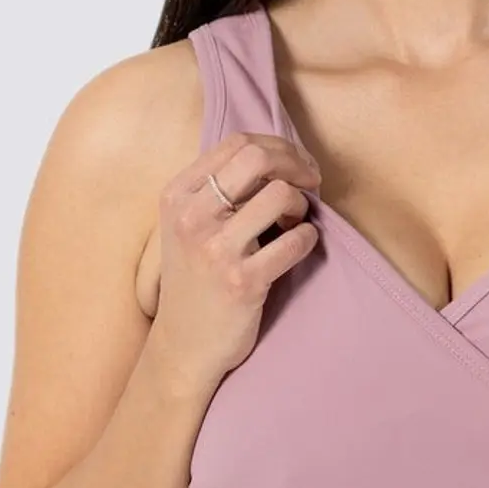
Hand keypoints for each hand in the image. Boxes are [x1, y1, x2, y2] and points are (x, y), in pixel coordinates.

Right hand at [148, 131, 321, 390]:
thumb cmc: (196, 278)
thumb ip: (220, 189)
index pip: (237, 143)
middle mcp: (191, 217)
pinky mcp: (242, 282)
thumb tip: (279, 156)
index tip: (298, 166)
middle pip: (257, 158)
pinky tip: (301, 244)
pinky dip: (308, 238)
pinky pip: (295, 242)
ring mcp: (215, 250)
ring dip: (302, 205)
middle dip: (296, 165)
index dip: (279, 147)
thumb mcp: (188, 225)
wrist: (185, 344)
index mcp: (177, 195)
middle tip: (311, 183)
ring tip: (297, 221)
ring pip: (280, 195)